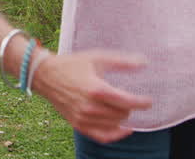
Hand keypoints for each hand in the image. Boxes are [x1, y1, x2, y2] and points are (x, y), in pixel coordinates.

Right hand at [32, 50, 150, 143]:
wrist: (46, 75)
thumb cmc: (72, 65)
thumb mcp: (98, 58)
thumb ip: (122, 62)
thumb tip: (144, 63)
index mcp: (96, 89)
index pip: (127, 102)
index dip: (142, 103)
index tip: (149, 101)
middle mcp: (90, 107)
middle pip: (122, 114)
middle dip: (129, 107)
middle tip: (129, 98)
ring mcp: (83, 118)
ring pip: (114, 125)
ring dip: (122, 118)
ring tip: (123, 108)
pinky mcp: (78, 124)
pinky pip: (102, 136)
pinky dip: (115, 134)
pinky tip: (123, 129)